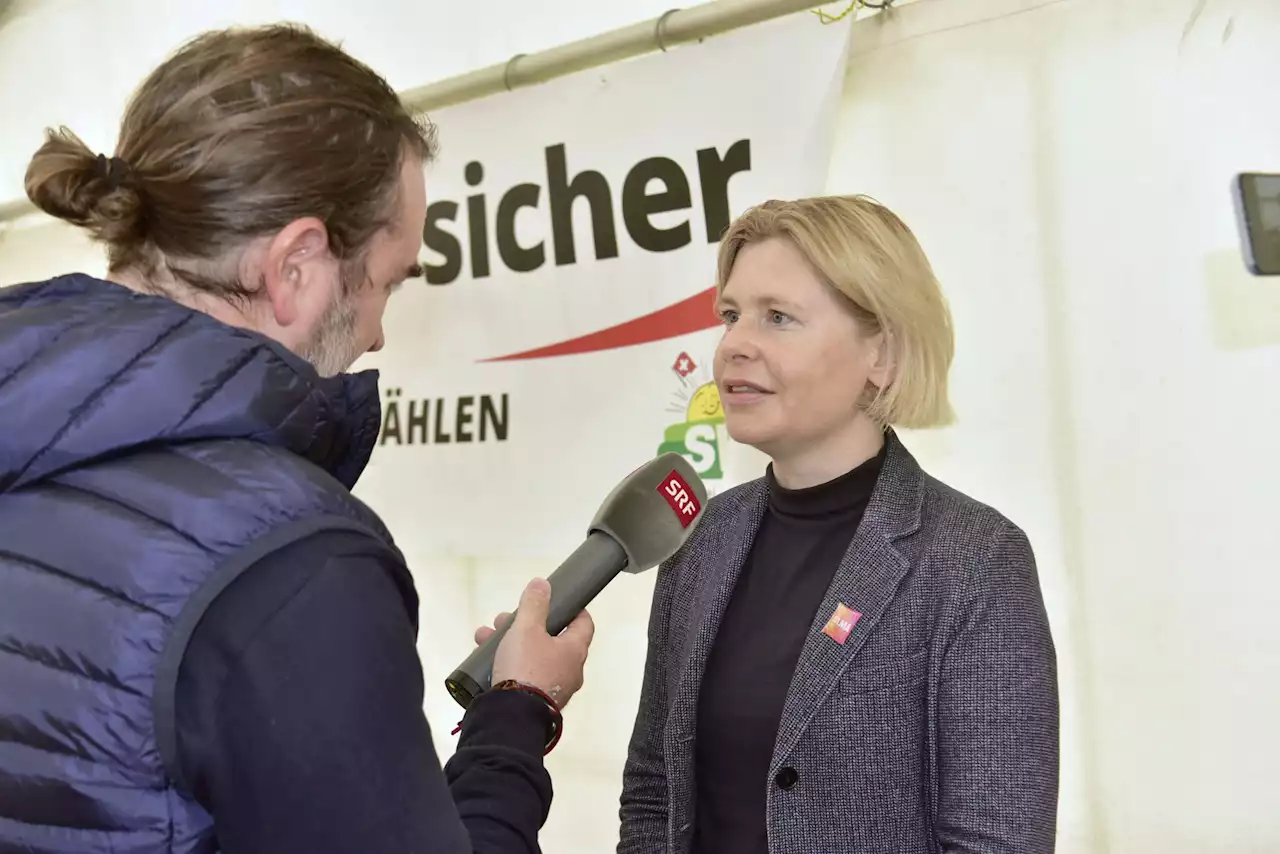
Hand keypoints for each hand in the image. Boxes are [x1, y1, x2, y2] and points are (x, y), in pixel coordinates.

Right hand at [475, 578, 594, 708]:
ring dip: (510, 643)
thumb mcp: (527, 629)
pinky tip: (486, 660)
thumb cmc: (526, 669)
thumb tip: (542, 584)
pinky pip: (524, 675)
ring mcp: (554, 688)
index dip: (572, 609)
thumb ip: (534, 605)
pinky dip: (508, 664)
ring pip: (532, 657)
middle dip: (525, 625)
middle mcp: (569, 670)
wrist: (511, 717)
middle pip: (551, 639)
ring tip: (485, 637)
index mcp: (574, 651)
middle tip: (505, 619)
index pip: (583, 623)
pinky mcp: (535, 701)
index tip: (557, 601)